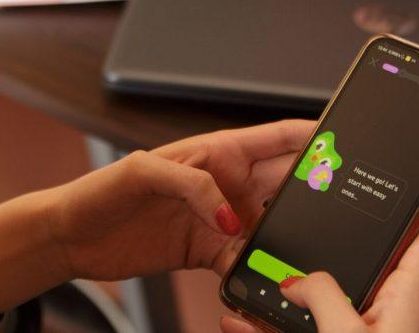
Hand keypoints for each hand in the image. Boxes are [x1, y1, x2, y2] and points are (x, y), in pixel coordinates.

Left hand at [47, 119, 312, 281]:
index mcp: (216, 150)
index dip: (315, 137)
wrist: (71, 237)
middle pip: (285, 184)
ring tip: (302, 250)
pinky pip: (245, 262)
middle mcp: (225, 183)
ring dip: (286, 239)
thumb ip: (192, 185)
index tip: (348, 144)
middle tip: (337, 210)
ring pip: (271, 226)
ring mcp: (219, 219)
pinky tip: (262, 281)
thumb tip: (232, 216)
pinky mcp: (208, 252)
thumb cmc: (100, 191)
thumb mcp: (142, 172)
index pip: (278, 138)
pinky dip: (256, 273)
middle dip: (313, 193)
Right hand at [220, 208, 418, 332]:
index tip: (406, 170)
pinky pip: (300, 330)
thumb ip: (325, 297)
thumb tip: (300, 279)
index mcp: (408, 300)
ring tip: (258, 269)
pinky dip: (271, 324)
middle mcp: (389, 315)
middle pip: (367, 259)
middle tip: (306, 213)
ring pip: (323, 297)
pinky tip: (240, 321)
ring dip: (290, 284)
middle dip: (333, 239)